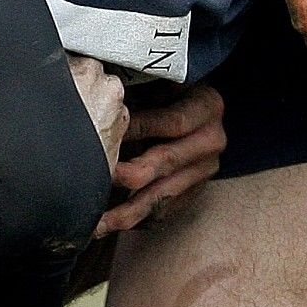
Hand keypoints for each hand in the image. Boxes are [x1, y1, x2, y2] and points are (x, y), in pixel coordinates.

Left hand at [101, 84, 226, 234]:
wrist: (196, 106)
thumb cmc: (168, 89)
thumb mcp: (161, 81)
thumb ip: (138, 90)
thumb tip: (98, 97)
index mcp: (207, 107)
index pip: (172, 122)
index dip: (137, 129)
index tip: (100, 137)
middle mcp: (212, 140)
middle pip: (166, 163)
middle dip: (128, 177)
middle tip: (93, 186)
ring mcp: (206, 169)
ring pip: (165, 196)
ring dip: (128, 212)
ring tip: (98, 224)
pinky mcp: (196, 191)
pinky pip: (167, 211)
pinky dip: (139, 219)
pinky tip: (114, 224)